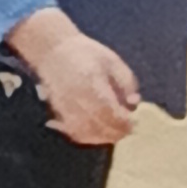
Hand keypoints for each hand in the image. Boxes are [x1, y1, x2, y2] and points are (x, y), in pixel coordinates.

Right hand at [27, 24, 141, 144]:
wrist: (51, 50)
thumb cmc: (85, 53)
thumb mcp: (112, 61)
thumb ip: (127, 82)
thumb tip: (134, 103)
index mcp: (92, 84)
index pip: (111, 114)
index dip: (125, 123)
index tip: (136, 122)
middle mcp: (76, 99)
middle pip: (99, 127)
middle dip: (117, 131)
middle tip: (129, 128)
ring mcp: (65, 108)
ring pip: (86, 133)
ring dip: (104, 137)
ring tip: (116, 131)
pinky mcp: (57, 112)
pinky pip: (73, 132)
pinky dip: (88, 137)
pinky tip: (99, 133)